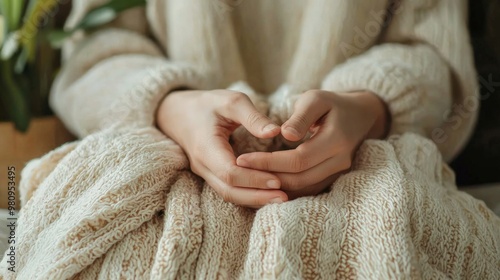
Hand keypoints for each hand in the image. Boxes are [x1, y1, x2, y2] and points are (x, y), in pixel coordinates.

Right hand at [156, 89, 287, 207]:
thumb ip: (253, 117)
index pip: (230, 172)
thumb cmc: (208, 104)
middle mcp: (202, 165)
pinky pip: (229, 190)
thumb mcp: (230, 101)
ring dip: (254, 199)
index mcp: (206, 147)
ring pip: (229, 194)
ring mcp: (205, 173)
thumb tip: (276, 132)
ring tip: (281, 199)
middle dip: (257, 196)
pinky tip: (268, 194)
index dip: (254, 179)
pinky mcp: (211, 176)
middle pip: (229, 190)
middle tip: (284, 197)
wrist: (178, 113)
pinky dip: (248, 195)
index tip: (278, 180)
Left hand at [236, 90, 389, 198]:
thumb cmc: (333, 103)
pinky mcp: (333, 178)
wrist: (361, 115)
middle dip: (267, 176)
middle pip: (299, 179)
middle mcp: (339, 161)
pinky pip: (308, 189)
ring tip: (248, 178)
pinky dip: (286, 188)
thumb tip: (285, 135)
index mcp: (336, 140)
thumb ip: (301, 117)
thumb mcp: (316, 99)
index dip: (269, 162)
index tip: (243, 159)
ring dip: (275, 186)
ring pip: (303, 188)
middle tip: (240, 169)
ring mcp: (338, 173)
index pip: (298, 159)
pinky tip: (265, 182)